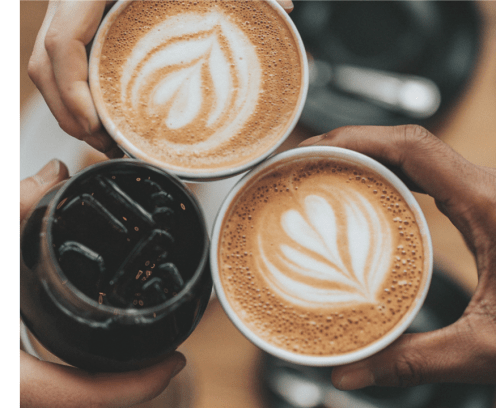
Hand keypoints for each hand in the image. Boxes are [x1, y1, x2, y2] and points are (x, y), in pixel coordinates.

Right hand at [20, 160, 185, 407]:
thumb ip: (14, 206)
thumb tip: (56, 173)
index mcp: (12, 374)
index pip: (80, 396)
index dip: (135, 388)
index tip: (176, 363)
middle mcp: (13, 388)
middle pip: (80, 404)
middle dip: (125, 390)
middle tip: (162, 362)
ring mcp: (12, 384)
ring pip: (64, 401)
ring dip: (100, 387)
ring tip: (136, 362)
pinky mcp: (10, 375)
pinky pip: (46, 390)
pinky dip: (72, 382)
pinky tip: (87, 356)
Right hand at [27, 0, 293, 156]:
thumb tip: (285, 6)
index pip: (61, 43)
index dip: (70, 90)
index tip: (95, 126)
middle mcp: (74, 4)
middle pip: (46, 67)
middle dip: (71, 116)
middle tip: (108, 147)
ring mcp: (73, 17)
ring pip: (50, 72)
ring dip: (72, 113)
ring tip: (108, 142)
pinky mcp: (81, 29)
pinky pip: (63, 67)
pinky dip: (76, 98)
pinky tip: (103, 118)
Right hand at [300, 125, 495, 387]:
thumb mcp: (487, 347)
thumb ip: (414, 360)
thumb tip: (351, 373)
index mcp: (488, 205)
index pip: (414, 147)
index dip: (358, 139)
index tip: (316, 149)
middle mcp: (486, 190)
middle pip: (409, 143)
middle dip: (353, 143)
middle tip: (308, 162)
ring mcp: (485, 195)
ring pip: (419, 156)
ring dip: (371, 156)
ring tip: (327, 172)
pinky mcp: (483, 208)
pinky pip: (430, 177)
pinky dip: (392, 175)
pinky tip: (370, 195)